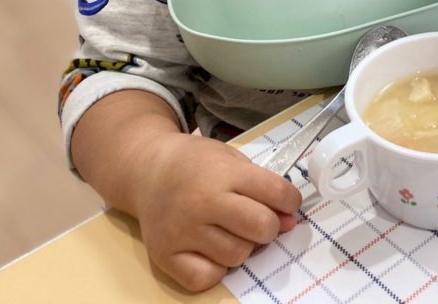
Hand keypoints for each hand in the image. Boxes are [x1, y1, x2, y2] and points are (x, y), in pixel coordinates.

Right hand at [132, 132, 301, 291]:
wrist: (147, 170)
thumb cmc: (195, 164)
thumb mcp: (232, 160)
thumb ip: (263, 187)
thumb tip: (289, 221)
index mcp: (223, 173)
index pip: (277, 193)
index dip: (290, 201)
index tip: (286, 203)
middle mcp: (202, 202)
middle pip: (260, 227)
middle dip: (268, 226)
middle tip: (256, 219)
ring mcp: (181, 231)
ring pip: (237, 256)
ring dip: (242, 247)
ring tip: (228, 230)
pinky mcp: (164, 255)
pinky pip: (206, 278)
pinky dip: (215, 268)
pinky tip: (209, 248)